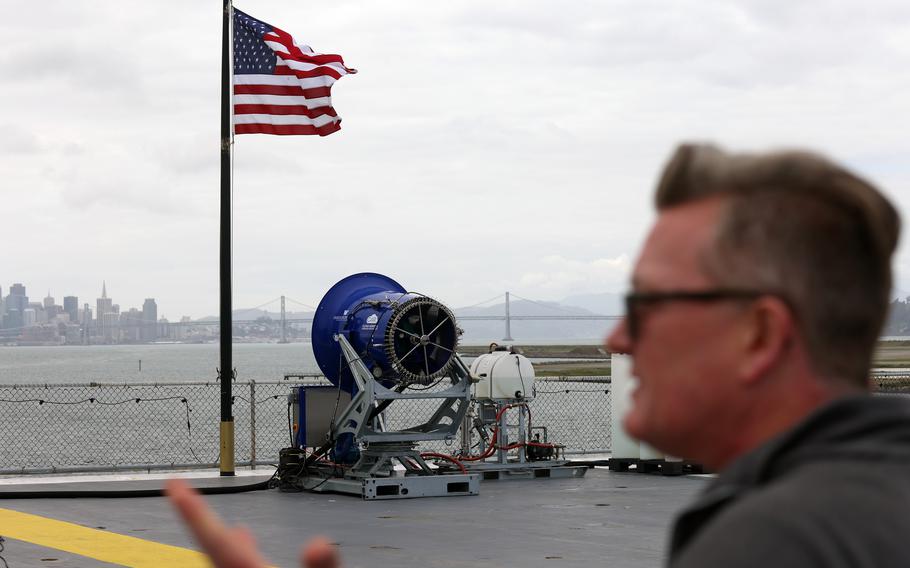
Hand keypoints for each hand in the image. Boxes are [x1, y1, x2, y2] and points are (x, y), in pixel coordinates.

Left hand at [165, 478, 340, 567]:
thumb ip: (322, 566)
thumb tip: (320, 545)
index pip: (213, 539)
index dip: (192, 510)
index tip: (173, 486)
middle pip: (214, 550)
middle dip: (203, 520)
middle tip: (184, 494)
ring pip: (226, 562)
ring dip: (225, 540)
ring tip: (228, 525)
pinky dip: (240, 556)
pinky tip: (248, 551)